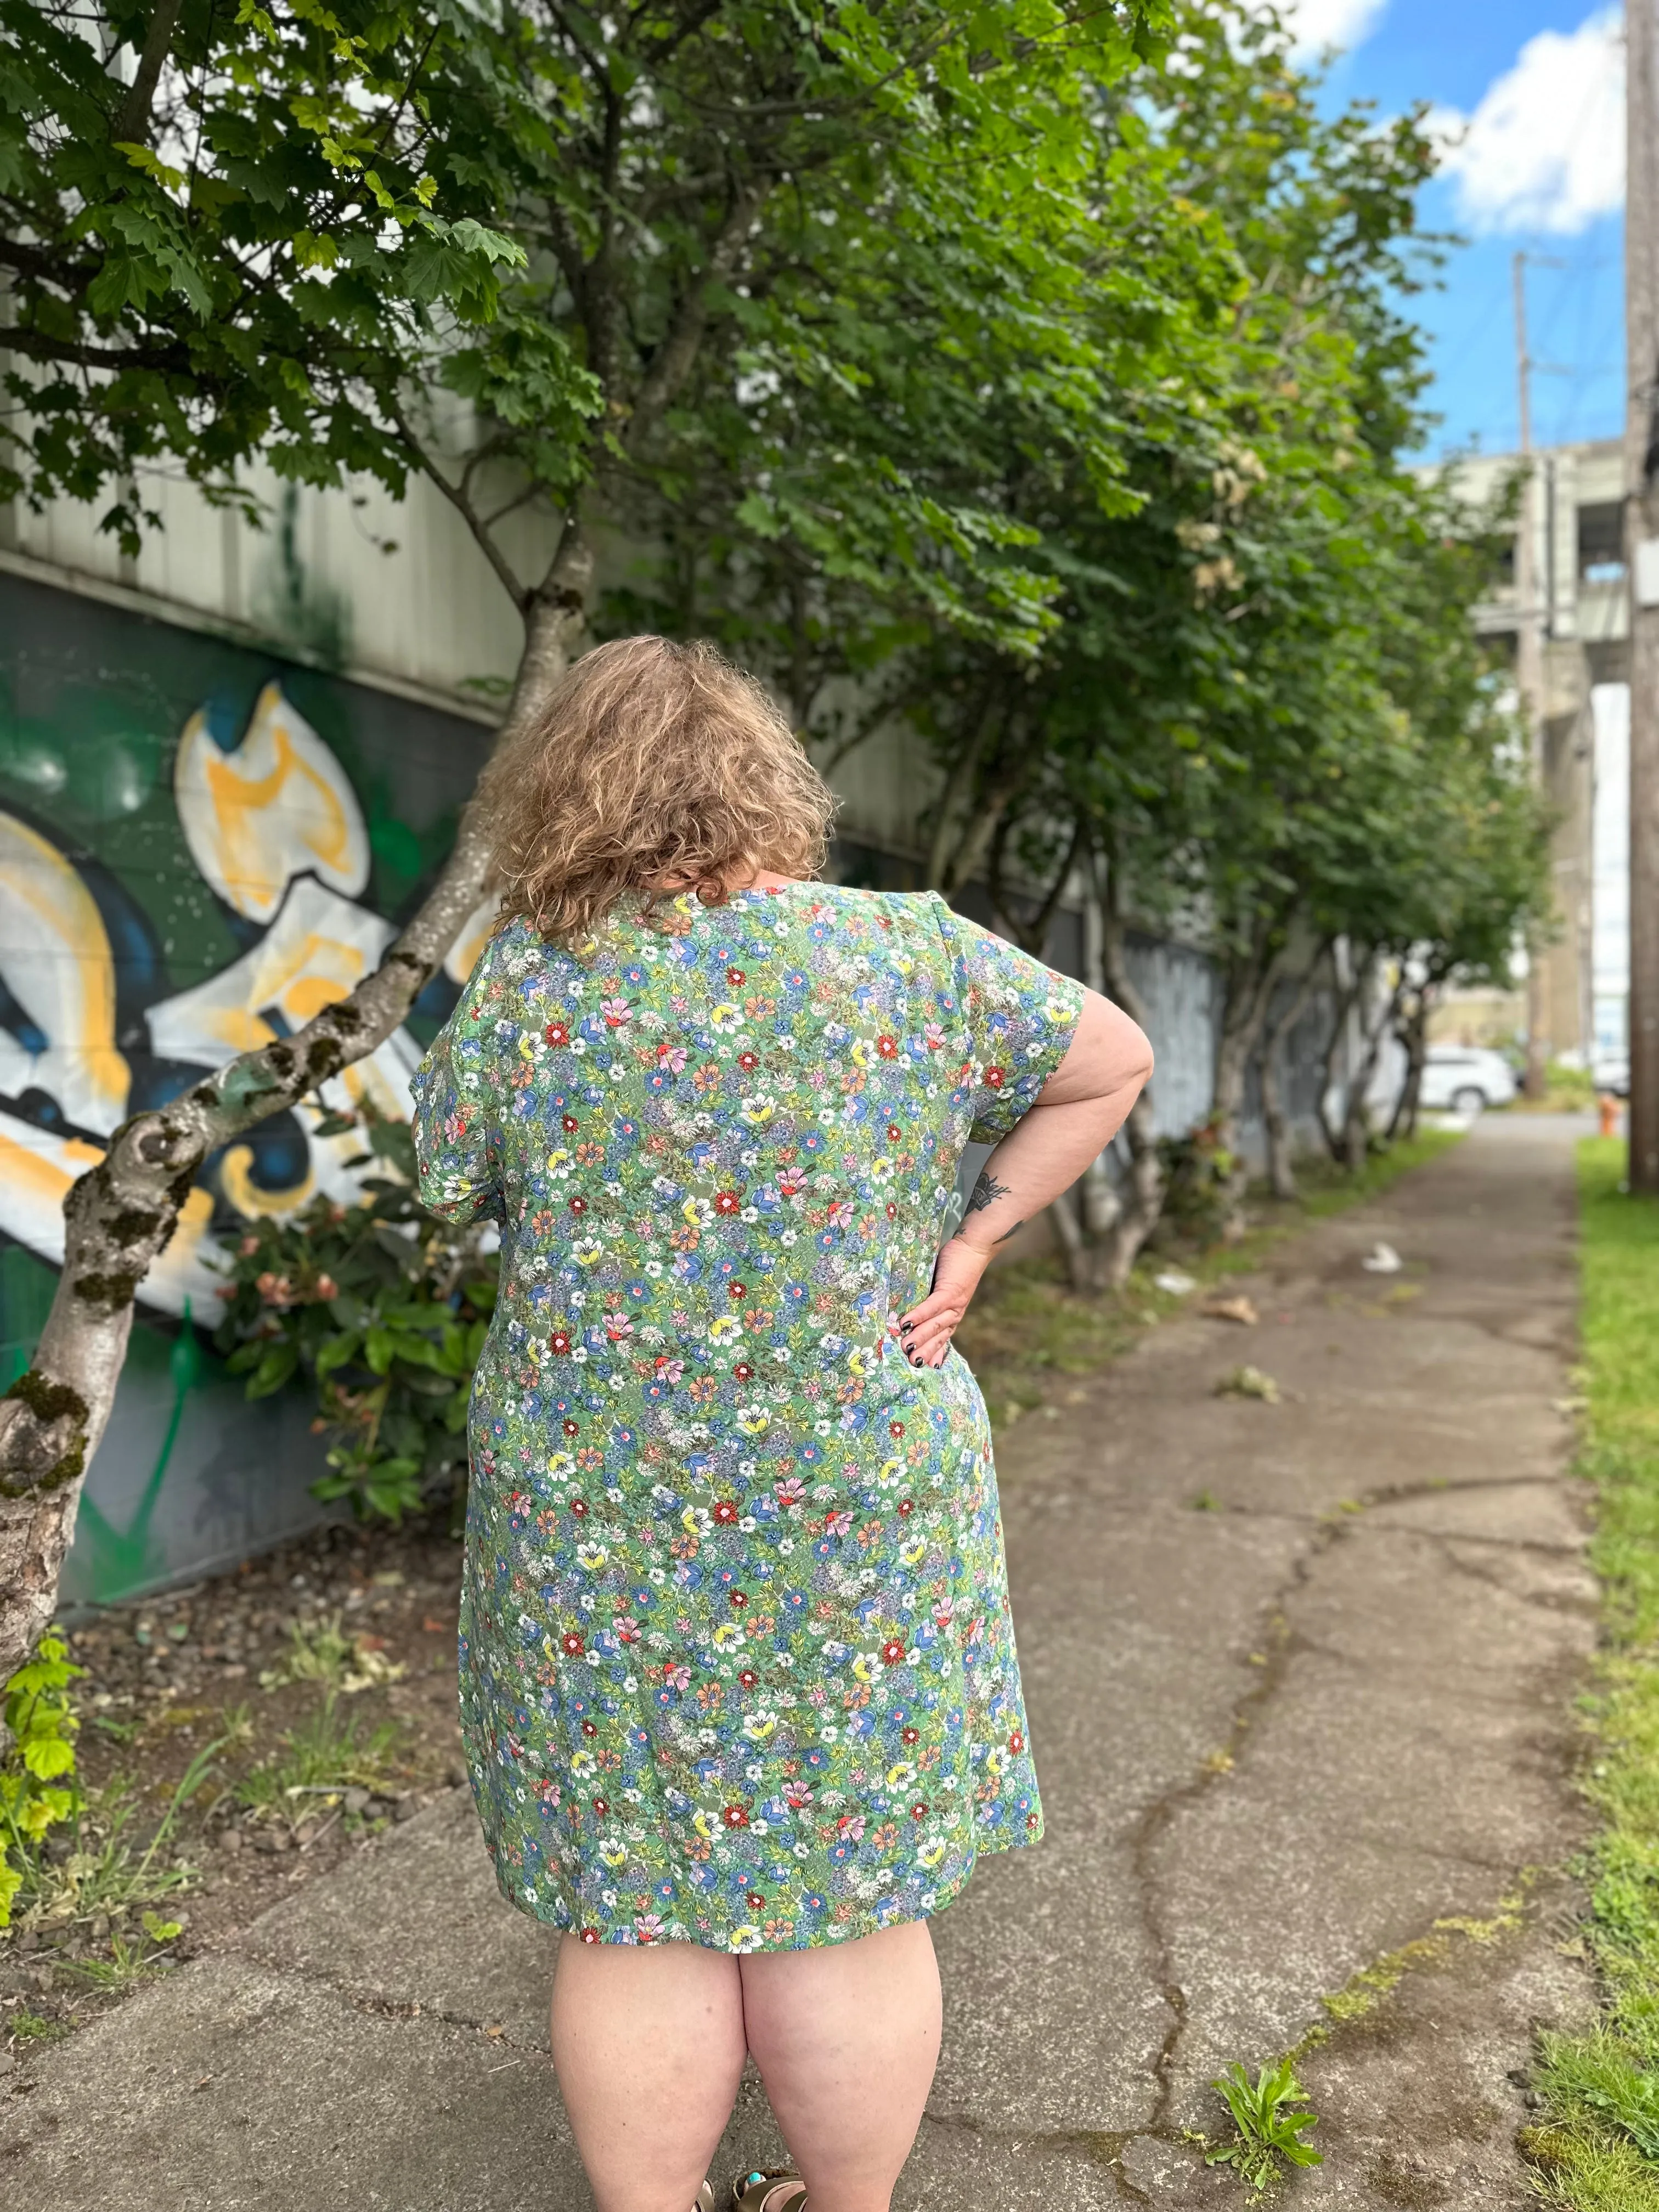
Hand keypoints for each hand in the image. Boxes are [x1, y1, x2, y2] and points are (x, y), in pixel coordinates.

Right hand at [899, 1238, 991, 1368]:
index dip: (933, 1354)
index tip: (922, 1367)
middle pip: (938, 1336)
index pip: (942, 1339)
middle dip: (924, 1351)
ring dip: (920, 1337)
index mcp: (952, 1315)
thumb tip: (907, 1314)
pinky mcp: (951, 1290)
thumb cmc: (954, 1265)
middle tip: (910, 1363)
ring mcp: (954, 1303)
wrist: (974, 1247)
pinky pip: (933, 1306)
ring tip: (905, 1347)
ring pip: (935, 1324)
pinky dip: (919, 1315)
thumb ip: (928, 1301)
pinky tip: (907, 1323)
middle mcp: (955, 1313)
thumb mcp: (940, 1288)